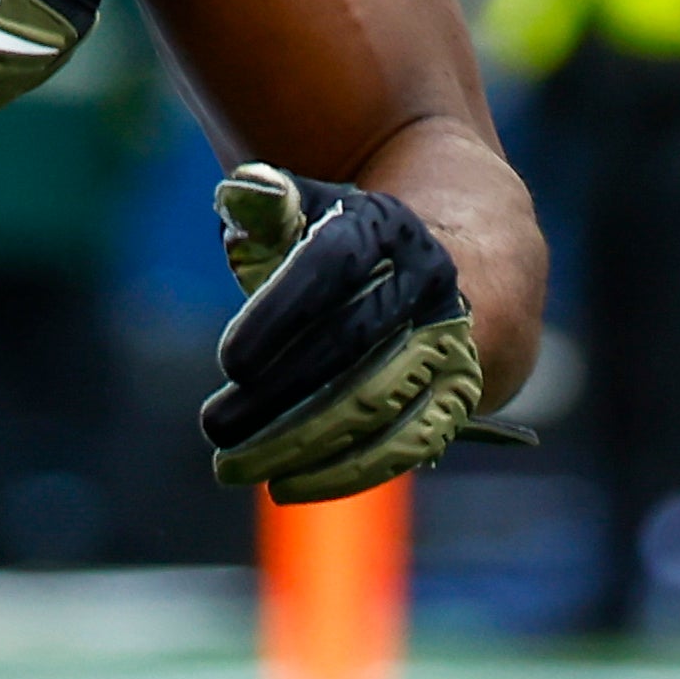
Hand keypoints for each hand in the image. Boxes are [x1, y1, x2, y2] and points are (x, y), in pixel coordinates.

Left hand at [200, 163, 484, 500]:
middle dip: (277, 392)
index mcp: (386, 226)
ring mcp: (452, 340)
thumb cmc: (352, 249)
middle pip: (351, 344)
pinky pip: (407, 441)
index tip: (228, 364)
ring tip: (234, 468)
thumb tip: (241, 192)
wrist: (465, 270)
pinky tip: (289, 486)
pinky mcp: (460, 393)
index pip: (333, 267)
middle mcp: (430, 280)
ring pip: (376, 401)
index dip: (281, 315)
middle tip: (214, 428)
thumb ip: (269, 204)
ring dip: (303, 444)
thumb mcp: (314, 212)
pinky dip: (347, 471)